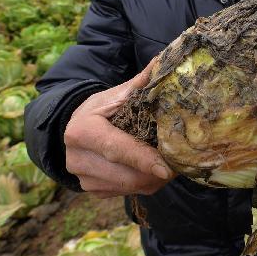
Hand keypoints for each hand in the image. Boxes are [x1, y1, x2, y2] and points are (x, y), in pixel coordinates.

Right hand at [64, 59, 173, 197]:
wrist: (76, 127)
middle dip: (156, 171)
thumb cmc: (101, 109)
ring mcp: (83, 178)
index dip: (143, 159)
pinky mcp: (93, 191)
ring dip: (153, 179)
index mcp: (82, 131)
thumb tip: (166, 61)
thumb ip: (141, 83)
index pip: (117, 148)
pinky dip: (144, 184)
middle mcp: (77, 158)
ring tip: (169, 164)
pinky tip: (152, 171)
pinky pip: (126, 193)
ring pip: (129, 187)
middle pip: (126, 174)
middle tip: (180, 162)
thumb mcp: (117, 94)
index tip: (167, 168)